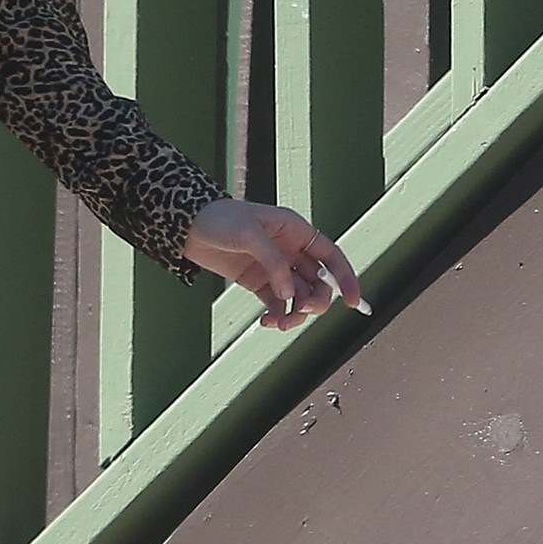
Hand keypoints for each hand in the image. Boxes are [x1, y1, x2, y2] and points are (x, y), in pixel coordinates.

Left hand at [182, 197, 365, 332]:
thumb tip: (290, 295)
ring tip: (279, 324)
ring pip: (299, 297)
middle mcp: (291, 251)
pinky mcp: (258, 282)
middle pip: (318, 283)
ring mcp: (275, 268)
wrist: (188, 227)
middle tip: (302, 311)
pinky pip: (278, 304)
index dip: (346, 278)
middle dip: (316, 301)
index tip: (354, 302)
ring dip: (296, 313)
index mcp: (297, 231)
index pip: (332, 256)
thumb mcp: (250, 234)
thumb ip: (274, 263)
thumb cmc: (221, 219)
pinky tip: (268, 322)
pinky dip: (277, 315)